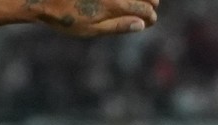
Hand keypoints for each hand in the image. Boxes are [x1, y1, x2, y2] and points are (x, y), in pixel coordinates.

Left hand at [33, 0, 159, 36]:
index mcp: (114, 6)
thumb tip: (141, 25)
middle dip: (151, 2)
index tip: (151, 21)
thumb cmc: (66, 18)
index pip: (144, 9)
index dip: (151, 16)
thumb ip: (117, 27)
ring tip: (144, 1)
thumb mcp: (91, 29)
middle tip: (150, 9)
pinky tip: (127, 0)